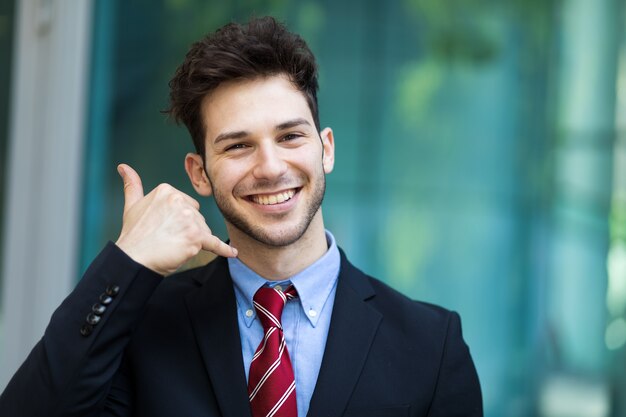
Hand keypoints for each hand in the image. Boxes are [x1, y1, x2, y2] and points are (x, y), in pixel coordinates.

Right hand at [114, 164, 236, 275]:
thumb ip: (132, 184)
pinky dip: (224, 249)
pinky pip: (215, 244)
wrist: (133, 259)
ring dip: (194, 241)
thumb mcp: (131, 205)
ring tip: (173, 246)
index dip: (179, 220)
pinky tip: (233, 252)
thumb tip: (123, 167)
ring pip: (203, 230)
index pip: (187, 205)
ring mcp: (189, 219)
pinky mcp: (196, 238)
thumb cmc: (134, 234)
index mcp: (167, 190)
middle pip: (197, 217)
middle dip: (188, 229)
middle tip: (168, 238)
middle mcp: (179, 201)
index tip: (165, 227)